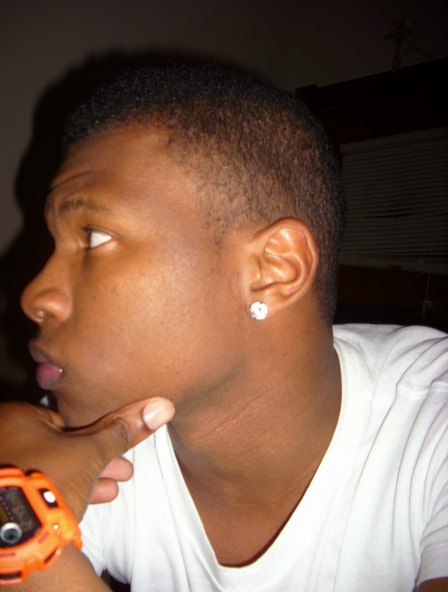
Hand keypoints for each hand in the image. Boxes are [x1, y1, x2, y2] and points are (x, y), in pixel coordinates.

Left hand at [0, 398, 174, 519]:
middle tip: (123, 471)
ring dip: (84, 478)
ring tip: (113, 489)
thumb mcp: (93, 451)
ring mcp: (4, 470)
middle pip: (60, 447)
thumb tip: (161, 406)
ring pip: (52, 469)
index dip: (97, 437)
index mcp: (17, 418)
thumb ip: (123, 431)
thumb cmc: (50, 478)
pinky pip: (39, 489)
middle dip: (95, 460)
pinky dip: (63, 493)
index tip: (118, 450)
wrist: (17, 533)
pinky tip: (87, 504)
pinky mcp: (7, 498)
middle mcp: (5, 439)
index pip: (66, 421)